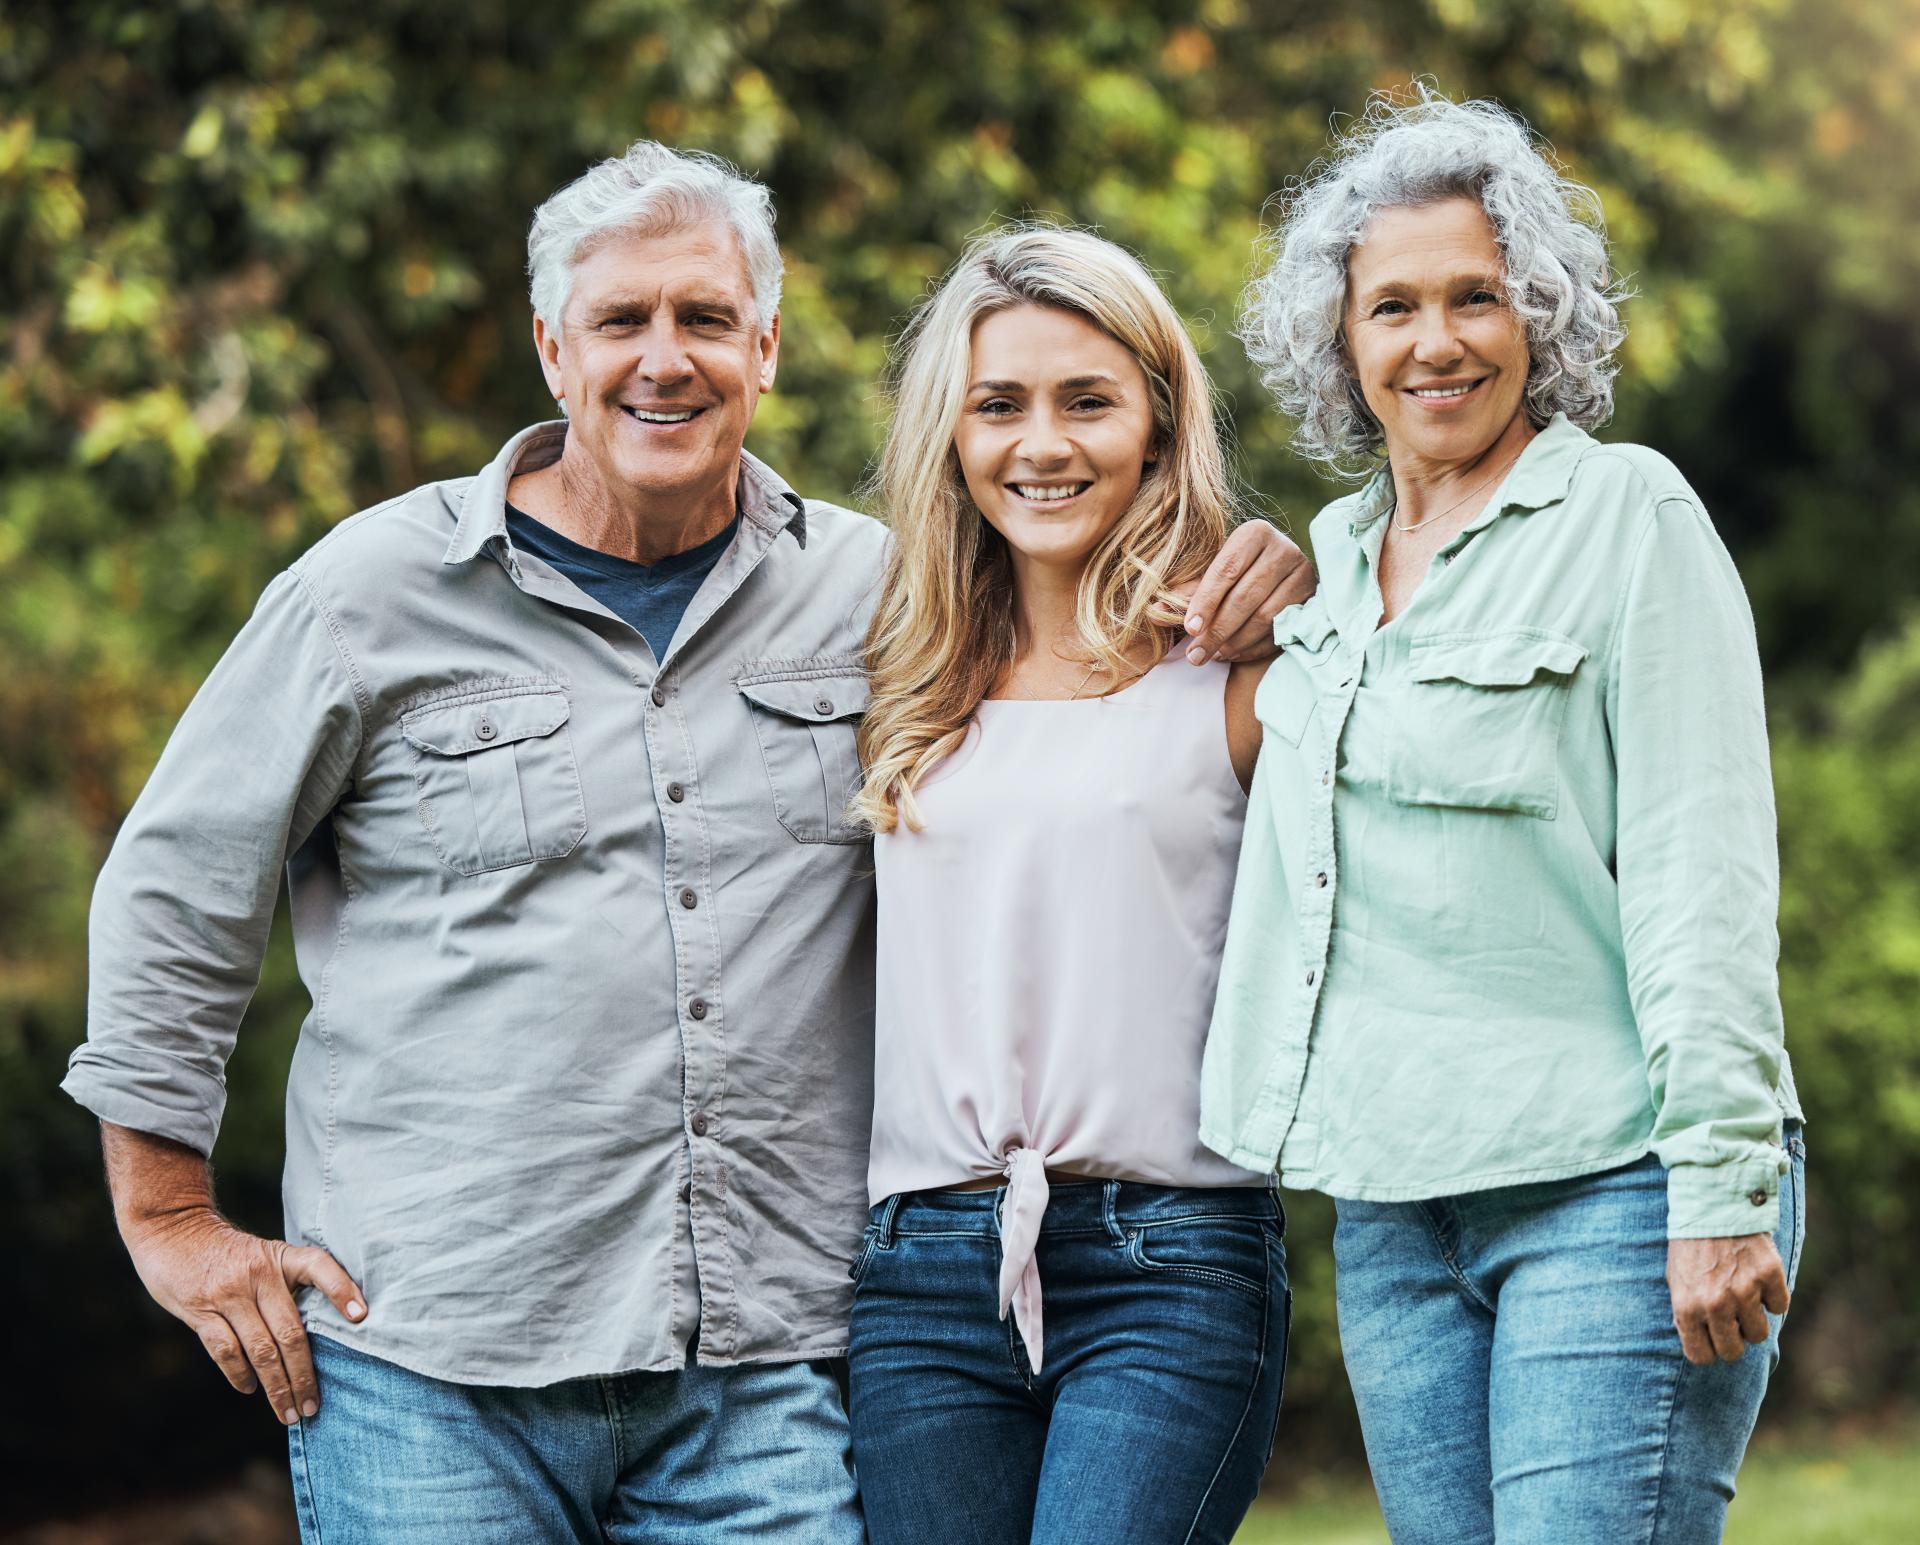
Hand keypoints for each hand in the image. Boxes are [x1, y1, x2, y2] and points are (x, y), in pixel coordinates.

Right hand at [123, 1204, 365, 1423]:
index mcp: (281, 1257)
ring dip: (277, 1387)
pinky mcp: (200, 1310)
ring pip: (261, 1350)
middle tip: (314, 1407)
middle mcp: (258, 1274)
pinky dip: (241, 1376)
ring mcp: (228, 1293)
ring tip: (289, 1412)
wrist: (173, 1228)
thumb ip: (283, 1287)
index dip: (342, 1290)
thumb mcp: (263, 1255)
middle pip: (290, 1332)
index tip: (361, 1317)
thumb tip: (309, 1338)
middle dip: (304, 1375)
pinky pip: (226, 1351)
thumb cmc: (227, 1251)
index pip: (320, 1267)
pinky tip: (251, 1389)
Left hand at [1176, 520, 1315, 663]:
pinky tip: (1232, 654)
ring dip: (1234, 642)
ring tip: (1212, 655)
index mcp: (1254, 533)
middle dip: (1217, 630)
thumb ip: (1188, 592)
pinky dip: (1253, 648)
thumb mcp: (1212, 574)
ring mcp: (1303, 574)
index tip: (1189, 628)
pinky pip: (1281, 631)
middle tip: (1195, 655)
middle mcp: (1283, 549)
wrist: (1280, 572)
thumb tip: (1156, 612)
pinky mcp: (1312, 599)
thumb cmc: (1237, 571)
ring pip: (1265, 617)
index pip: (1226, 569)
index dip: (1205, 601)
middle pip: (1246, 596)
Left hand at [1666, 1234, 1788, 1364]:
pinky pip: (1780, 1307)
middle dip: (1732, 1339)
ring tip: (1743, 1296)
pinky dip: (1773, 1297)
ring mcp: (1745, 1290)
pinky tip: (1758, 1278)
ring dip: (1753, 1320)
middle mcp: (1716, 1303)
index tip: (1711, 1339)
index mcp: (1687, 1307)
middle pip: (1733, 1352)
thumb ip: (1687, 1313)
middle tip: (1730, 1320)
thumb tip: (1700, 1344)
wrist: (1712, 1205)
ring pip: (1759, 1334)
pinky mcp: (1769, 1276)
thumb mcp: (1675, 1279)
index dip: (1708, 1349)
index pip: (1701, 1357)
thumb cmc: (1691, 1245)